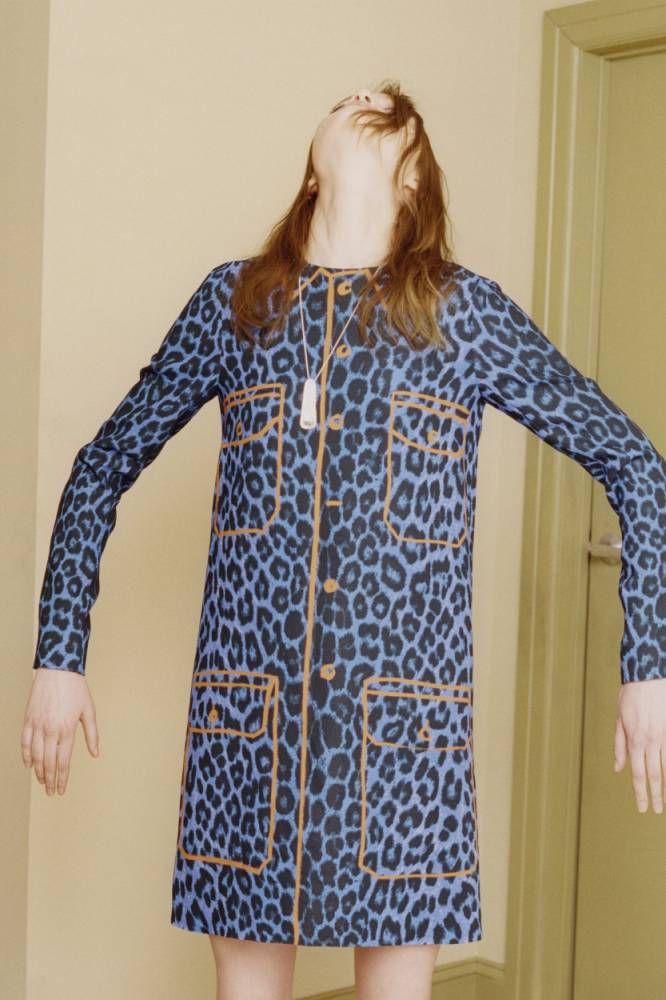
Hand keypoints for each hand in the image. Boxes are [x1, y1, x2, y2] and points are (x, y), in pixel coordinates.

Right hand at [21, 667, 98, 794]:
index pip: (63, 761)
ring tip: (42, 781)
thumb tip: (96, 754)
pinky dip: (25, 756)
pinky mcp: (28, 719)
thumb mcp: (89, 711)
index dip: (62, 778)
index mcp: (67, 730)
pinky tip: (29, 765)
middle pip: (49, 762)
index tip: (61, 790)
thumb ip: (92, 735)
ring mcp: (38, 725)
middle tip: (52, 792)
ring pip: (35, 755)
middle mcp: (51, 730)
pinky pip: (24, 742)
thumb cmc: (76, 689)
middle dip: (50, 780)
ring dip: (38, 771)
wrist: (58, 670)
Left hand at [614, 678, 665, 812]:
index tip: (642, 808)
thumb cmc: (630, 696)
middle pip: (653, 774)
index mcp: (634, 740)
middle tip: (656, 811)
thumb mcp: (619, 720)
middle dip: (655, 795)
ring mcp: (664, 736)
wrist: (649, 677)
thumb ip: (619, 746)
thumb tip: (617, 769)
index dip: (640, 793)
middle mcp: (651, 741)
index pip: (637, 774)